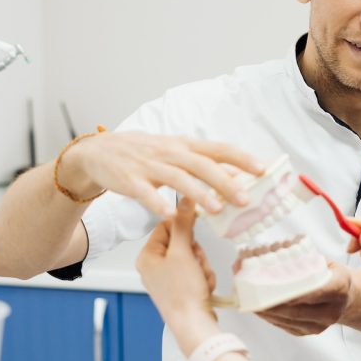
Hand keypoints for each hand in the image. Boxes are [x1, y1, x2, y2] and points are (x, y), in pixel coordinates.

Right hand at [61, 130, 263, 217]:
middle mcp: (169, 153)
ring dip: (198, 194)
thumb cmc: (144, 153)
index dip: (240, 158)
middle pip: (202, 165)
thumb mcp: (174, 152)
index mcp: (183, 146)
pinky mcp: (130, 180)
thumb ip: (202, 163)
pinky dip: (157, 203)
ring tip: (216, 209)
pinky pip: (145, 193)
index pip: (217, 149)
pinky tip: (169, 215)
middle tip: (245, 199)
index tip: (262, 169)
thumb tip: (236, 176)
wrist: (99, 152)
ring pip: (178, 179)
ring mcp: (149, 166)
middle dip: (225, 182)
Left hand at [136, 199, 220, 342]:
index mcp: (146, 256)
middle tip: (196, 264)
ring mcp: (167, 278)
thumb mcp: (183, 253)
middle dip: (196, 253)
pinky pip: (195, 271)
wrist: (193, 325)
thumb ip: (184, 224)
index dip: (184, 228)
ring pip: (192, 256)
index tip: (195, 232)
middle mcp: (153, 266)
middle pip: (182, 242)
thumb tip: (185, 200)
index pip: (165, 226)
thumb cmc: (182, 293)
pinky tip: (202, 287)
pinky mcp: (180, 288)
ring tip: (200, 278)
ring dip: (202, 265)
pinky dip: (203, 277)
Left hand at [256, 264, 353, 335]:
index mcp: (339, 286)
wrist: (347, 296)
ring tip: (250, 301)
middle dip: (271, 304)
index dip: (293, 292)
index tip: (273, 288)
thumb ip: (301, 257)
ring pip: (289, 320)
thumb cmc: (330, 273)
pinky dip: (271, 318)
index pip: (315, 291)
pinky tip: (260, 309)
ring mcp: (322, 324)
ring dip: (267, 312)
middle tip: (251, 295)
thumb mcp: (323, 260)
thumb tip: (269, 250)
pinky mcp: (311, 332)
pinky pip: (287, 326)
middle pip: (297, 310)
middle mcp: (333, 310)